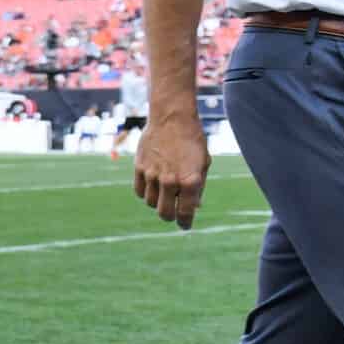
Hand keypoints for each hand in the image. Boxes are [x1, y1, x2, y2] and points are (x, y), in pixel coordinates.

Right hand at [133, 112, 209, 228]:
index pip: (186, 213)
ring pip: (151, 203)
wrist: (172, 117)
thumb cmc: (192, 140)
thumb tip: (194, 207)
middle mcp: (170, 180)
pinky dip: (146, 192)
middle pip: (165, 213)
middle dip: (170, 216)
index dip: (186, 223)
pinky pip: (140, 191)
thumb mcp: (203, 163)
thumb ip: (198, 187)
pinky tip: (153, 185)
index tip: (185, 225)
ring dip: (158, 202)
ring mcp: (153, 175)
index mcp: (190, 181)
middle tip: (173, 213)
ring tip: (164, 192)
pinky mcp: (139, 168)